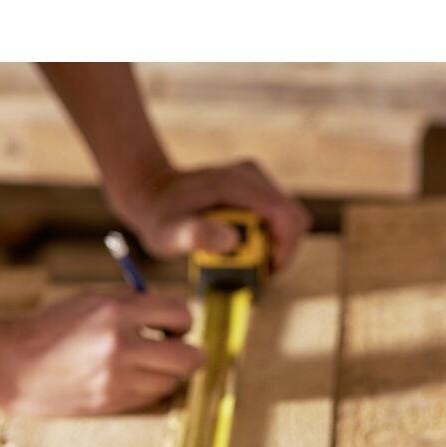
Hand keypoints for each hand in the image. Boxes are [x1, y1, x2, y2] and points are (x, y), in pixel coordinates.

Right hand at [0, 293, 203, 416]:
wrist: (10, 365)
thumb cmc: (49, 328)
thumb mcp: (89, 301)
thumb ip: (131, 305)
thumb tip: (171, 316)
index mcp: (115, 313)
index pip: (179, 314)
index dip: (182, 319)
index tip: (172, 323)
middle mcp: (120, 347)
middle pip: (188, 358)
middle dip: (190, 352)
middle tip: (176, 347)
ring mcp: (116, 380)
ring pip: (171, 382)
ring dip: (167, 372)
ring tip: (145, 362)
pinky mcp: (110, 403)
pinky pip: (150, 398)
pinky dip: (148, 387)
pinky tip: (128, 376)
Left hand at [113, 160, 310, 271]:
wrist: (151, 193)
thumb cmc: (159, 216)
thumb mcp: (169, 232)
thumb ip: (196, 235)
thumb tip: (232, 241)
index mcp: (236, 183)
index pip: (284, 215)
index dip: (284, 248)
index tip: (267, 271)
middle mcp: (252, 175)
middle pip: (293, 217)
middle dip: (282, 249)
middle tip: (256, 271)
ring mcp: (255, 179)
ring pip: (290, 218)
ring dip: (277, 246)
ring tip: (248, 263)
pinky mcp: (256, 188)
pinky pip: (279, 218)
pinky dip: (271, 238)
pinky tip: (246, 250)